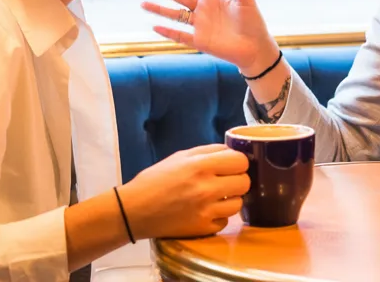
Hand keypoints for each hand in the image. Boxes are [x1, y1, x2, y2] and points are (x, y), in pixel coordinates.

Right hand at [119, 144, 250, 238]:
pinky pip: (225, 221)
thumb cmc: (155, 180)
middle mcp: (206, 188)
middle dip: (237, 179)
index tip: (231, 165)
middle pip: (244, 183)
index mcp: (200, 166)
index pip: (240, 161)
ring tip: (216, 197)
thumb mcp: (180, 156)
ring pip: (238, 204)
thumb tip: (232, 151)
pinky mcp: (203, 229)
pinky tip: (206, 211)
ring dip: (230, 199)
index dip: (238, 162)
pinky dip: (218, 216)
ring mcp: (206, 211)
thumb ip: (209, 152)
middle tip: (225, 180)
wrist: (135, 210)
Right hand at [144, 0, 279, 73]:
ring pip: (175, 15)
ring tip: (143, 4)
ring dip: (159, 9)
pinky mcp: (199, 41)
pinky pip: (180, 35)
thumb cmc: (253, 21)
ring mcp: (199, 25)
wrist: (256, 48)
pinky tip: (155, 27)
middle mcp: (203, 8)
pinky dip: (168, 32)